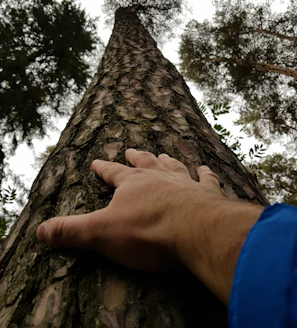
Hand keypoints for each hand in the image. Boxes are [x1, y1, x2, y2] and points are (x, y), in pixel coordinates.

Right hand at [36, 149, 223, 271]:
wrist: (195, 231)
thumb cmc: (147, 231)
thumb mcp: (101, 234)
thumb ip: (71, 231)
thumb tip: (39, 232)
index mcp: (132, 184)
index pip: (113, 172)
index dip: (103, 168)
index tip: (96, 162)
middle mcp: (159, 177)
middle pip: (144, 163)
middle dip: (136, 157)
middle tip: (131, 149)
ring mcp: (185, 184)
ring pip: (174, 166)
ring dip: (168, 160)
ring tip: (164, 153)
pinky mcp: (207, 195)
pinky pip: (207, 180)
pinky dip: (207, 174)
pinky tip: (207, 168)